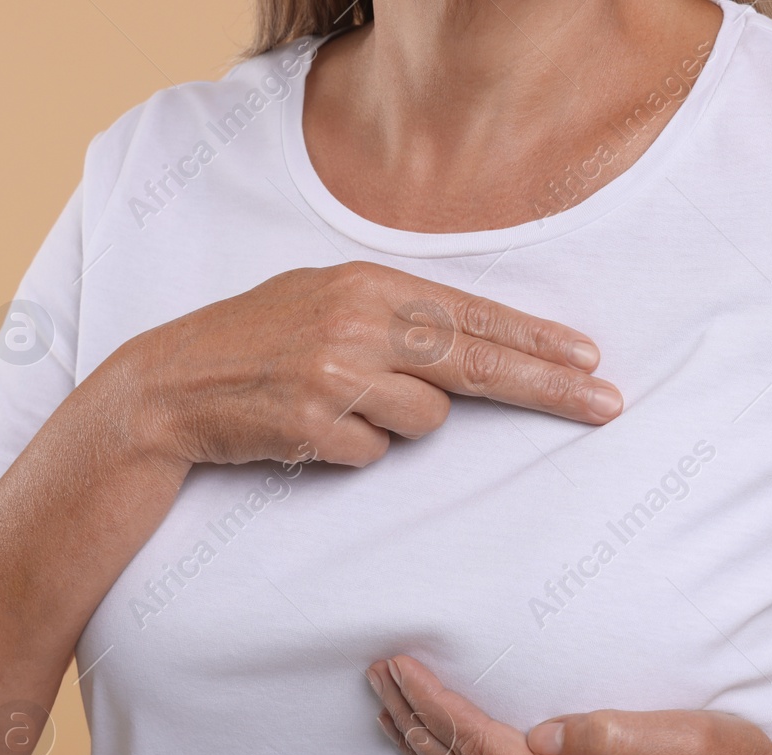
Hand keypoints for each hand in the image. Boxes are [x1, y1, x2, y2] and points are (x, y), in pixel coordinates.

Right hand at [107, 261, 622, 468]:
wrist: (164, 388)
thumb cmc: (249, 344)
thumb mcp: (319, 301)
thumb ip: (390, 314)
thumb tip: (470, 348)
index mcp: (364, 282)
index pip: (471, 314)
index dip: (535, 341)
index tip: (588, 361)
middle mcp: (356, 322)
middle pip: (477, 362)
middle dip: (548, 388)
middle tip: (607, 406)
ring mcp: (335, 374)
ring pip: (424, 421)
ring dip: (395, 426)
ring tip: (337, 407)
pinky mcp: (314, 425)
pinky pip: (373, 455)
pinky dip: (350, 452)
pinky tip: (307, 430)